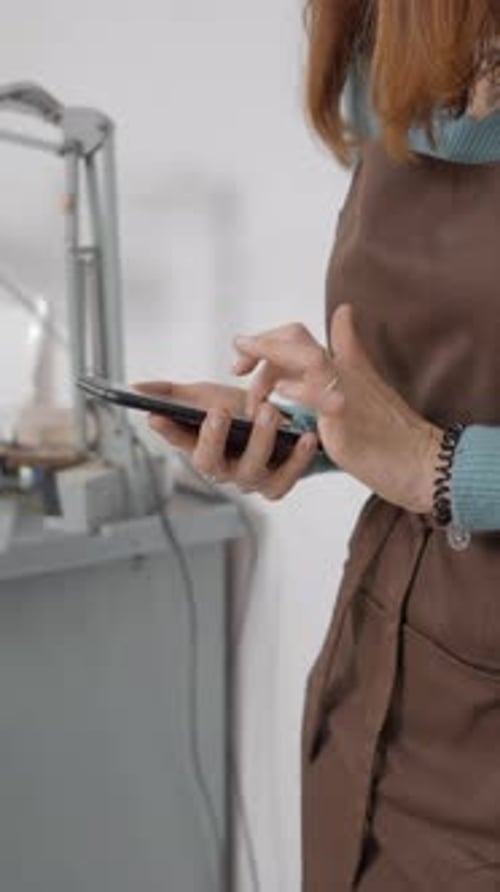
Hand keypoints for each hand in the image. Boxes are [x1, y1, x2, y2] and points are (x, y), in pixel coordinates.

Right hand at [134, 380, 318, 499]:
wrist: (282, 423)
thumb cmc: (239, 412)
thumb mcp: (205, 397)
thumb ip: (171, 393)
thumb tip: (135, 388)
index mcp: (200, 447)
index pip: (178, 441)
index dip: (167, 431)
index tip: (156, 416)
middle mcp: (222, 468)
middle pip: (210, 463)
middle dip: (213, 437)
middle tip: (220, 410)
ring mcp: (249, 479)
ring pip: (250, 470)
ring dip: (259, 440)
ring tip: (268, 409)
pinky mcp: (278, 484)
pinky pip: (287, 478)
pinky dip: (298, 459)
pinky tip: (306, 437)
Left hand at [231, 303, 442, 514]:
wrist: (423, 462)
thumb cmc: (391, 433)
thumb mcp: (364, 387)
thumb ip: (349, 351)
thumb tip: (345, 313)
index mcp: (343, 366)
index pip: (298, 335)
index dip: (266, 339)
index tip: (243, 353)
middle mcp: (343, 372)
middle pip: (296, 337)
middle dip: (259, 345)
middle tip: (236, 366)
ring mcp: (345, 393)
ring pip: (304, 356)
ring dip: (269, 360)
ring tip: (244, 374)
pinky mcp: (346, 419)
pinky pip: (319, 394)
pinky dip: (296, 388)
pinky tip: (279, 395)